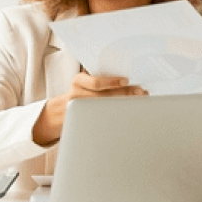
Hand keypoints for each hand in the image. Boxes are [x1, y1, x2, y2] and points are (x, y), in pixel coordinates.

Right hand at [32, 72, 146, 146]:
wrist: (61, 112)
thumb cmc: (79, 94)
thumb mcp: (84, 83)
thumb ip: (100, 79)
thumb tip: (128, 80)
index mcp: (78, 81)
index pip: (96, 82)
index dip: (112, 82)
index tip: (126, 81)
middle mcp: (77, 94)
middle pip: (105, 96)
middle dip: (125, 93)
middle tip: (141, 92)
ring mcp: (81, 109)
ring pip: (106, 107)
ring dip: (125, 104)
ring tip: (139, 101)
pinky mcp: (84, 121)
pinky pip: (103, 119)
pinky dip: (118, 115)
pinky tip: (129, 112)